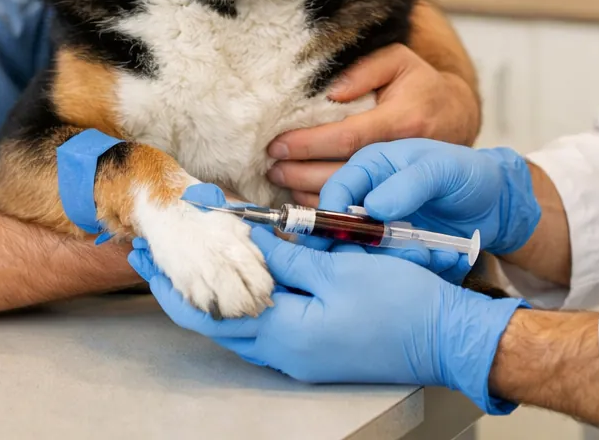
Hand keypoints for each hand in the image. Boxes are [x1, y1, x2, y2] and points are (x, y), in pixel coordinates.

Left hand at [130, 226, 524, 413]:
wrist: (447, 337)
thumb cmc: (401, 302)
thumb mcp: (339, 269)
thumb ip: (287, 258)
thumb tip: (240, 240)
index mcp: (287, 334)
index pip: (212, 310)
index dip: (177, 279)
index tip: (151, 250)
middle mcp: (286, 354)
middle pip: (218, 324)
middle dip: (182, 289)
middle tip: (155, 257)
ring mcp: (302, 357)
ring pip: (241, 328)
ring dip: (212, 296)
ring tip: (189, 266)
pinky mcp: (317, 352)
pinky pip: (266, 328)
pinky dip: (245, 303)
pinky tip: (242, 283)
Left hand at [268, 45, 480, 204]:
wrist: (457, 116)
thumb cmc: (421, 85)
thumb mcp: (400, 60)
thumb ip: (365, 69)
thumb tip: (331, 91)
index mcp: (401, 120)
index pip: (347, 136)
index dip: (309, 143)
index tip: (277, 145)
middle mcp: (401, 153)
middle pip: (344, 171)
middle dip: (300, 172)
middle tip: (270, 166)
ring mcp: (401, 177)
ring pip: (350, 193)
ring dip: (309, 191)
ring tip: (278, 180)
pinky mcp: (397, 191)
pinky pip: (357, 204)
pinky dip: (327, 202)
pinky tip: (302, 195)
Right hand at [319, 139, 540, 256]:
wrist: (496, 202)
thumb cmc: (468, 172)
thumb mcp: (443, 169)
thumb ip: (409, 183)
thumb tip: (372, 208)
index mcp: (370, 167)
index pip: (335, 192)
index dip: (331, 218)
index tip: (347, 241)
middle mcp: (369, 198)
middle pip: (345, 232)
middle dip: (375, 249)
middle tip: (415, 252)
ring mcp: (383, 228)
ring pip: (370, 256)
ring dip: (403, 262)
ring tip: (437, 254)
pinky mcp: (399, 252)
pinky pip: (396, 269)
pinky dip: (422, 270)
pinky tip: (449, 258)